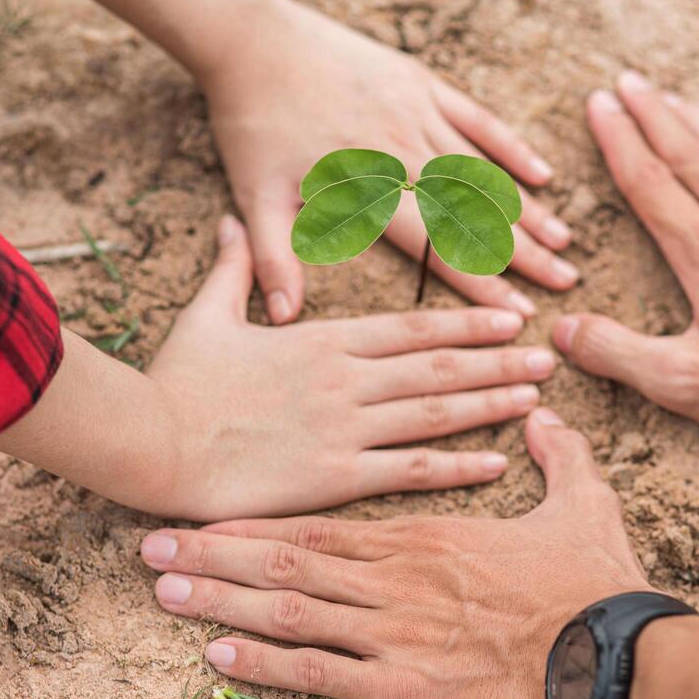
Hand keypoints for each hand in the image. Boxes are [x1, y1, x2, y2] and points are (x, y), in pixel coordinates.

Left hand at [139, 407, 651, 698]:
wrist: (615, 660)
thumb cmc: (594, 586)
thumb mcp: (584, 505)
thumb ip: (558, 460)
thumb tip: (548, 422)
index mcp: (422, 535)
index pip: (321, 522)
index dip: (257, 520)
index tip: (209, 513)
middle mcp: (392, 577)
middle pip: (284, 559)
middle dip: (213, 552)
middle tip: (153, 545)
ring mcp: (390, 632)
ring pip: (285, 608)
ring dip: (219, 598)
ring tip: (163, 590)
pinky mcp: (400, 688)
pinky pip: (316, 672)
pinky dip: (260, 663)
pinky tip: (216, 655)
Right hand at [145, 215, 556, 520]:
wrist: (151, 439)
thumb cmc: (176, 379)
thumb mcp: (207, 312)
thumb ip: (233, 268)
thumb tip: (228, 222)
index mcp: (321, 339)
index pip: (411, 326)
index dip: (465, 320)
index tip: (509, 314)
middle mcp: (345, 379)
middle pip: (439, 366)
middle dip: (498, 358)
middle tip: (547, 353)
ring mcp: (345, 428)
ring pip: (436, 412)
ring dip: (492, 403)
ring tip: (536, 395)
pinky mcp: (335, 476)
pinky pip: (409, 469)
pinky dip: (457, 465)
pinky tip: (497, 460)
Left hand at [200, 0, 577, 324]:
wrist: (251, 38)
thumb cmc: (250, 124)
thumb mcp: (254, 196)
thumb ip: (273, 258)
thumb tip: (283, 319)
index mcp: (368, 188)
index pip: (437, 246)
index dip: (480, 282)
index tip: (517, 314)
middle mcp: (403, 153)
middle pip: (475, 213)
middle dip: (524, 252)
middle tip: (566, 283)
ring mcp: (416, 113)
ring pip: (484, 171)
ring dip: (526, 207)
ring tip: (566, 240)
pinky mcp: (420, 82)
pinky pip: (477, 120)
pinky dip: (510, 148)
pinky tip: (540, 175)